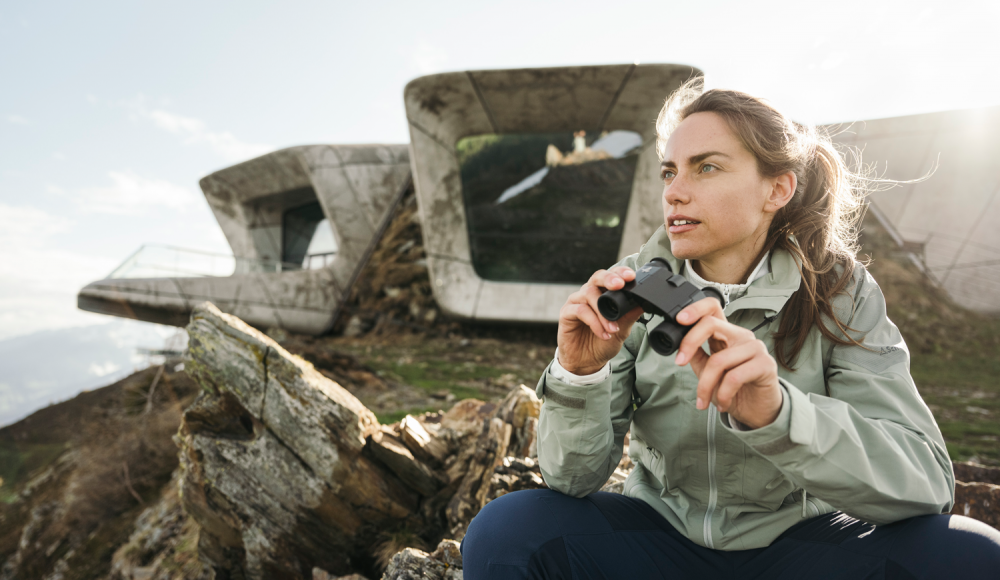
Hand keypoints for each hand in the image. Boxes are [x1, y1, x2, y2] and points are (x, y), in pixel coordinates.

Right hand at [557, 267, 644, 374]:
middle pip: (596, 277)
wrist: (588, 362)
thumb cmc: (603, 342)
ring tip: (613, 329)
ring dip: (603, 312)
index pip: (610, 276)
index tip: (631, 276)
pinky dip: (594, 322)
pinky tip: (603, 334)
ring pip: (589, 294)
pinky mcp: (566, 313)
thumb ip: (630, 315)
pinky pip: (580, 311)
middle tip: (619, 285)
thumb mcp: (622, 329)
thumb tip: (643, 302)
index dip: (620, 273)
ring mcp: (576, 302)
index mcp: (602, 294)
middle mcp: (588, 294)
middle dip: (609, 279)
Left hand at [673, 298, 782, 428]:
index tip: (679, 321)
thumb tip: (679, 344)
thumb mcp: (707, 371)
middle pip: (711, 324)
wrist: (757, 411)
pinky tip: (723, 403)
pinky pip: (734, 377)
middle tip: (679, 362)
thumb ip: (696, 355)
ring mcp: (755, 348)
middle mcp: (741, 336)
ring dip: (705, 386)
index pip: (712, 308)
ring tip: (704, 399)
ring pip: (718, 360)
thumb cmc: (735, 389)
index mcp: (727, 334)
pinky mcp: (765, 364)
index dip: (694, 309)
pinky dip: (723, 394)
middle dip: (689, 343)